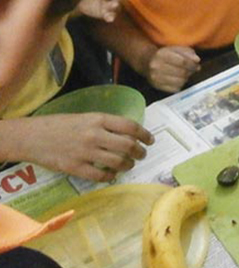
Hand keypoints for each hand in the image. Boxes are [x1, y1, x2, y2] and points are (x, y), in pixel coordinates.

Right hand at [22, 113, 153, 182]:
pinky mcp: (75, 168)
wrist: (32, 137)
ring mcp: (85, 152)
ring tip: (129, 165)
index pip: (130, 126)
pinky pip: (100, 176)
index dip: (145, 134)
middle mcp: (94, 135)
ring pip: (118, 162)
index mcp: (98, 119)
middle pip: (128, 145)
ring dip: (128, 165)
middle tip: (142, 155)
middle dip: (140, 152)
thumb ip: (105, 124)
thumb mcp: (86, 117)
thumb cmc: (60, 125)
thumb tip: (128, 134)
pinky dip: (110, 176)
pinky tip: (112, 175)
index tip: (150, 140)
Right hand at [146, 46, 201, 92]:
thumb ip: (188, 52)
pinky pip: (175, 88)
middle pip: (182, 72)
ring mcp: (155, 78)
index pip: (182, 61)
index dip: (192, 64)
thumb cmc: (165, 54)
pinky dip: (180, 84)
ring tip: (186, 74)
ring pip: (180, 81)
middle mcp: (156, 66)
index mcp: (161, 54)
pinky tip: (179, 79)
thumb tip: (197, 60)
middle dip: (191, 71)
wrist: (147, 62)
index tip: (197, 64)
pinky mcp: (157, 86)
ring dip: (186, 78)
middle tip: (194, 69)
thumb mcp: (175, 48)